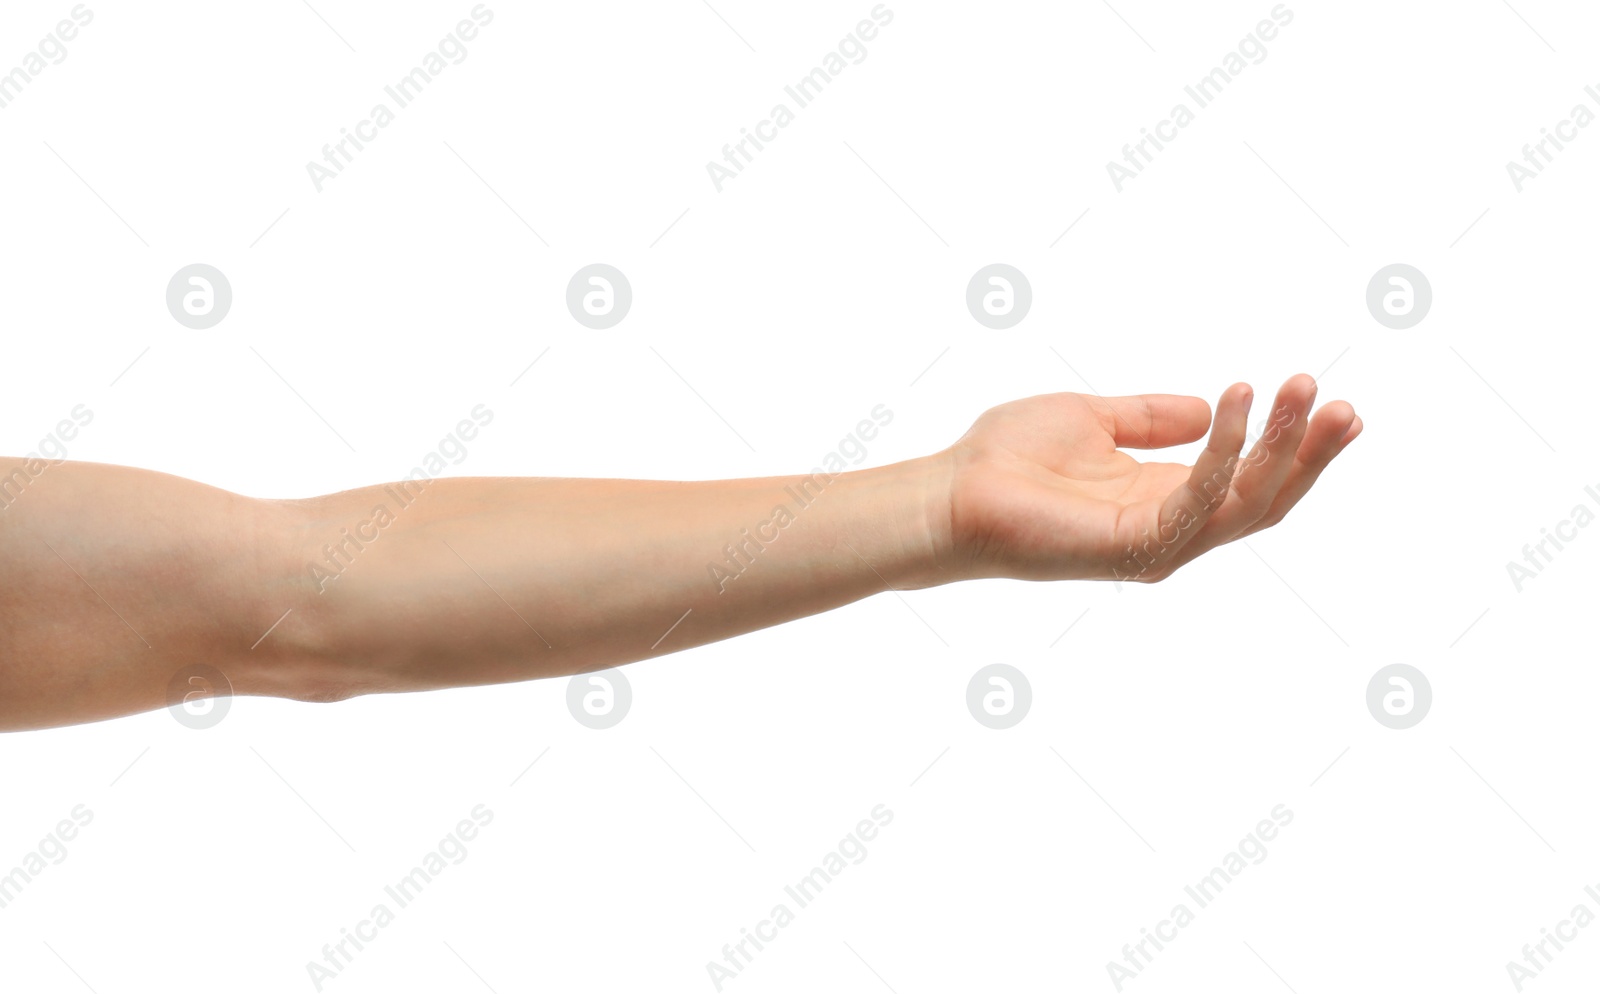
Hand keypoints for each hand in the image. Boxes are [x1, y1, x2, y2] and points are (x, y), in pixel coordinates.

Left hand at [926, 374, 1360, 582]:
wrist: (951, 491)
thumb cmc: (1009, 459)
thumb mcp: (1095, 418)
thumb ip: (1153, 417)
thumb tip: (1212, 407)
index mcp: (1165, 498)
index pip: (1251, 479)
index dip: (1294, 444)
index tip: (1326, 398)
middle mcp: (1171, 527)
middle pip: (1266, 498)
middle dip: (1309, 451)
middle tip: (1341, 402)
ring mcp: (1156, 543)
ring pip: (1246, 503)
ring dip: (1282, 447)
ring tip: (1305, 391)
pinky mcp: (1134, 546)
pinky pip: (1199, 498)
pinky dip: (1226, 451)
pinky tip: (1236, 402)